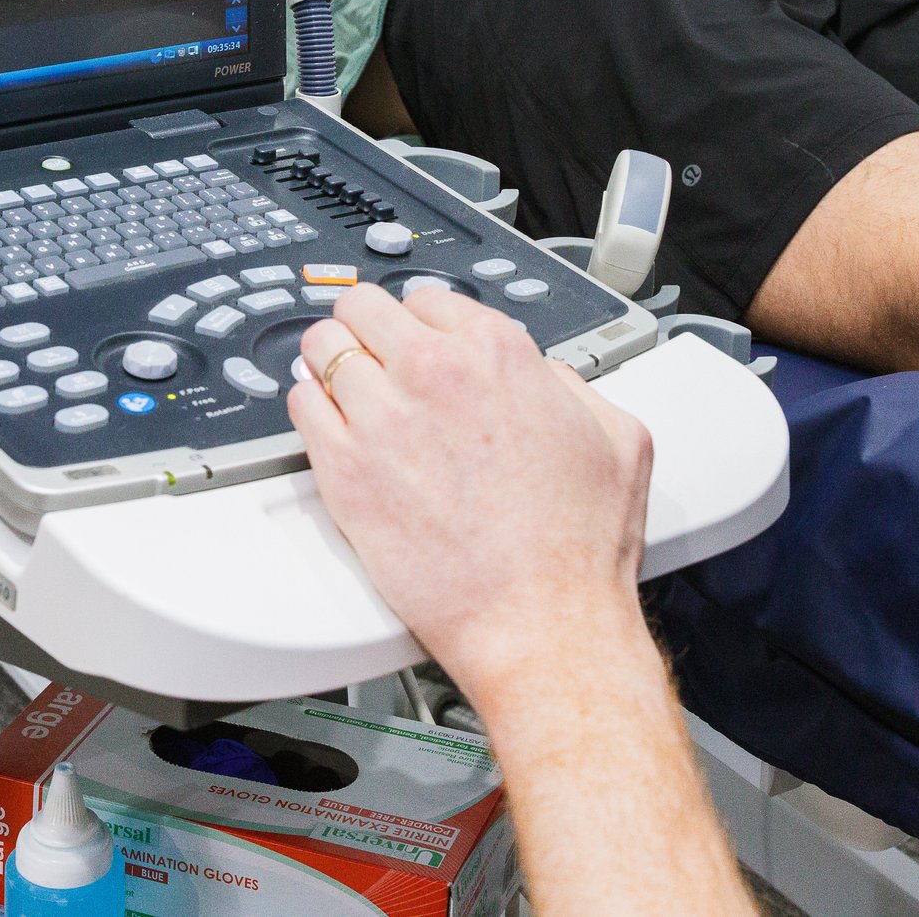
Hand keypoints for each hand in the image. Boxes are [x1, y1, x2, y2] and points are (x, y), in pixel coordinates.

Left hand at [288, 282, 655, 698]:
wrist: (541, 620)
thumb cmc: (579, 547)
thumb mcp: (618, 437)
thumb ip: (572, 386)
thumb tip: (543, 377)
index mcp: (498, 353)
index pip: (428, 298)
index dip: (422, 321)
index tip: (417, 338)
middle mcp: (434, 373)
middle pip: (363, 306)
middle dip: (366, 325)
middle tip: (368, 349)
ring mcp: (382, 419)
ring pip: (323, 347)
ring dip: (331, 360)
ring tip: (340, 381)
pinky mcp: (344, 471)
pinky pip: (301, 405)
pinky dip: (309, 405)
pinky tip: (327, 421)